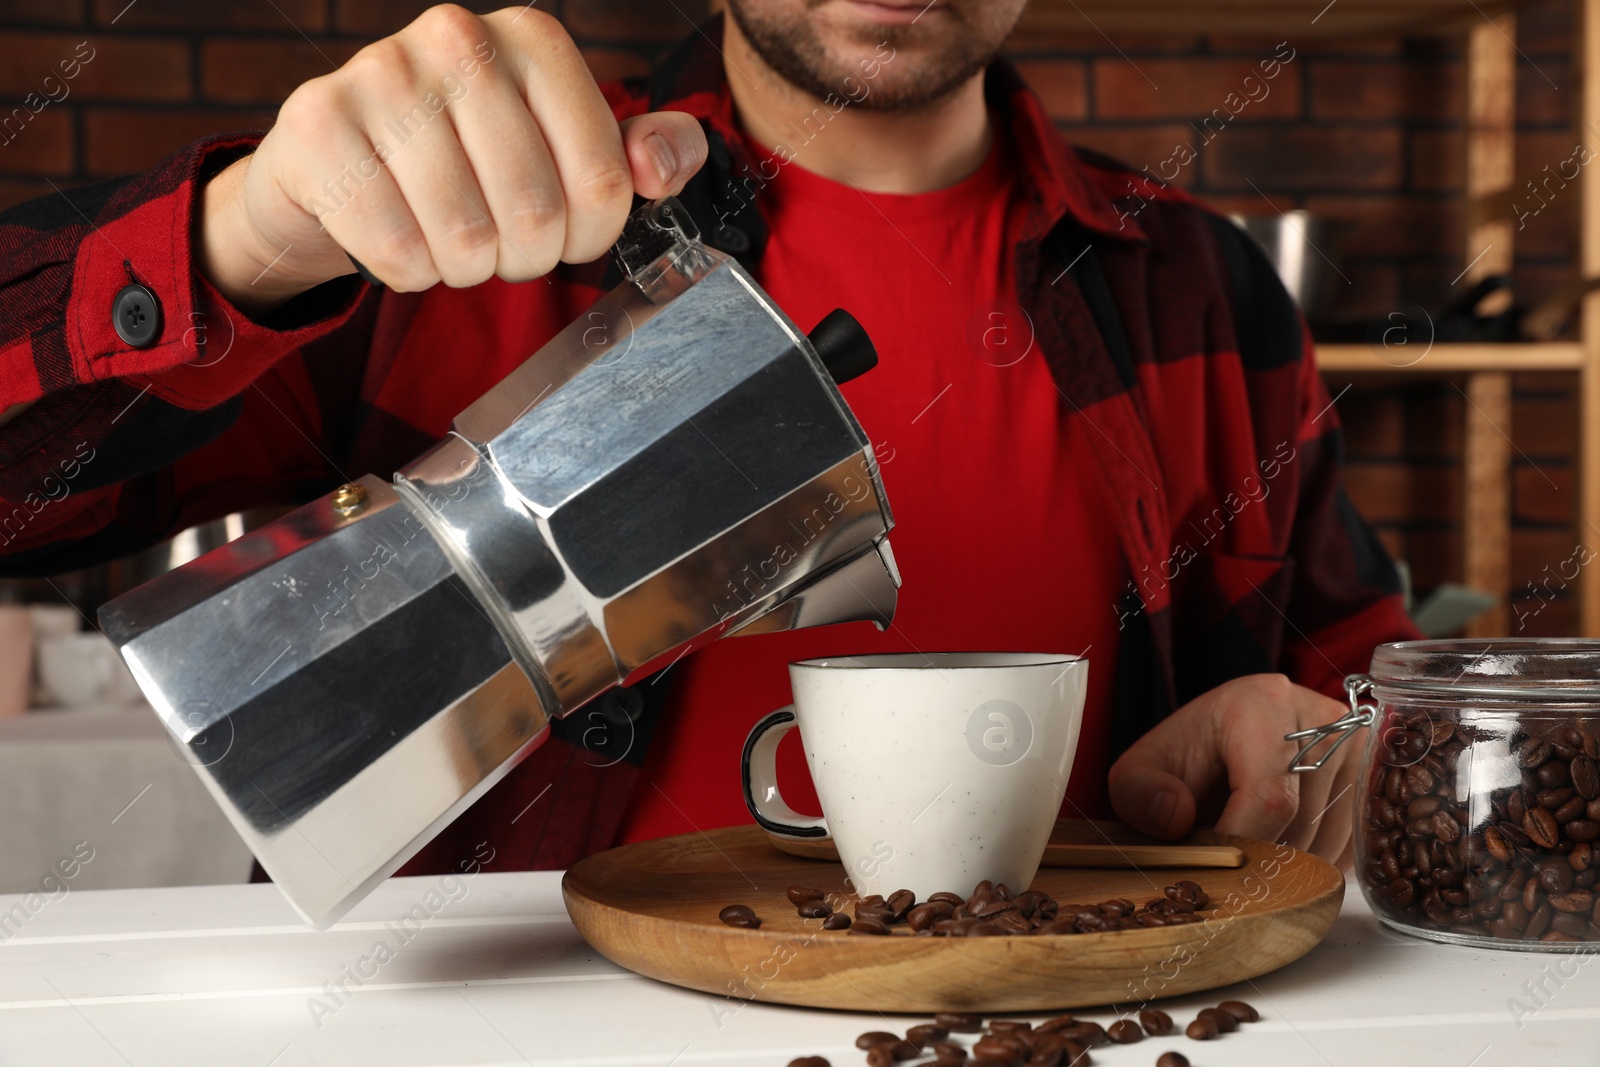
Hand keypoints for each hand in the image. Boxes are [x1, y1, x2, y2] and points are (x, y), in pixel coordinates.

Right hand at [200, 4, 707, 313]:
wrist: (338, 156)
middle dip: (522, 257)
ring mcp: (382, 74)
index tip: (560, 231)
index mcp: (535, 42)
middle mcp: (460, 39)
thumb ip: (638, 154)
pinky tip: (396, 233)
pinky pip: (398, 251)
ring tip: (446, 236)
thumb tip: (663, 164)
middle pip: (537, 215)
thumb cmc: (466, 155)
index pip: (607, 184)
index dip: (587, 236)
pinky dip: (406, 271)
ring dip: (463, 268)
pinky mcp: (318, 125)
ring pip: (466, 240)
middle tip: (496, 241)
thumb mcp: (563, 145)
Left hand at [1107, 673, 1358, 865]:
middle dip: (1259, 861)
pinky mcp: (1378, 779)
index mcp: (1261, 704)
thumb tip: (1175, 818)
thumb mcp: (1141, 770)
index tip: (1217, 871)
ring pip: (1332, 844)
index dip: (1241, 845)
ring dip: (1288, 869)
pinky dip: (1317, 864)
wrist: (1228, 738)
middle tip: (1229, 866)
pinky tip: (1283, 849)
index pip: (1268, 796)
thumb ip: (1139, 794)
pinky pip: (1354, 848)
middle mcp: (1323, 718)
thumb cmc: (1188, 756)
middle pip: (1301, 825)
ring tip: (1253, 849)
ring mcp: (1359, 748)